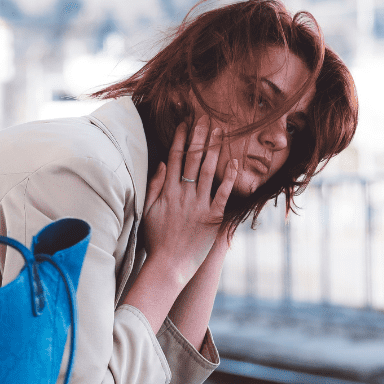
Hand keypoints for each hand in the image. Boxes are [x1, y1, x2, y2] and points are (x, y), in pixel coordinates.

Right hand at [141, 116, 237, 284]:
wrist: (168, 265)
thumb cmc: (156, 240)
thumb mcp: (148, 211)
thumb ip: (154, 186)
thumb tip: (161, 164)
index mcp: (167, 192)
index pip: (174, 158)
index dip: (180, 139)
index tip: (185, 123)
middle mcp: (183, 194)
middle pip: (192, 159)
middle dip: (199, 136)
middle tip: (206, 118)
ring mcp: (198, 205)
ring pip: (207, 171)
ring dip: (214, 149)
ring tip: (221, 131)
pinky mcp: (212, 217)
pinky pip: (223, 194)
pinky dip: (228, 177)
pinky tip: (234, 162)